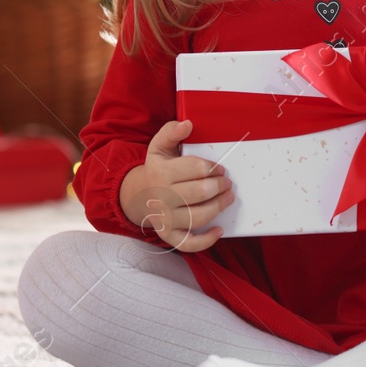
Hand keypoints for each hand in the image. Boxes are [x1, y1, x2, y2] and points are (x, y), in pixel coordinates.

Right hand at [118, 119, 234, 251]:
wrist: (137, 196)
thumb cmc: (157, 169)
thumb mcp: (159, 147)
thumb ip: (171, 132)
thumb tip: (187, 123)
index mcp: (161, 173)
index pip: (195, 169)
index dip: (213, 168)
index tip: (219, 168)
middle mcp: (162, 197)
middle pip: (200, 192)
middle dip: (220, 186)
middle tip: (227, 183)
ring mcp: (165, 218)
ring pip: (199, 216)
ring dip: (219, 207)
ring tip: (228, 197)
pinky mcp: (168, 235)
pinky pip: (188, 243)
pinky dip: (206, 240)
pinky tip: (219, 230)